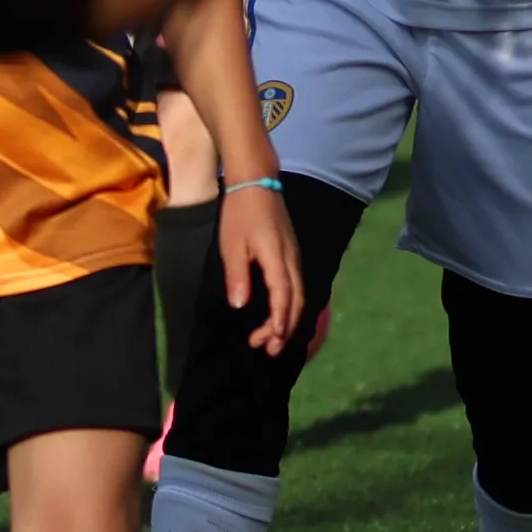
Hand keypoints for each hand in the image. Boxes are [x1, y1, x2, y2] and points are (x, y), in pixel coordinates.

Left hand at [219, 184, 305, 355]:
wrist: (256, 182)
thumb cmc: (239, 213)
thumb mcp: (232, 245)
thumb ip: (238, 276)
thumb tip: (241, 306)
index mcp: (277, 257)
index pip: (283, 295)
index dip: (279, 320)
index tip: (270, 341)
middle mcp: (292, 259)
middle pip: (297, 300)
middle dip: (285, 327)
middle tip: (268, 349)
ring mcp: (294, 256)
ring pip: (300, 294)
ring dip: (288, 319)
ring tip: (272, 338)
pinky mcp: (292, 253)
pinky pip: (297, 285)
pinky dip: (291, 305)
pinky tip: (279, 314)